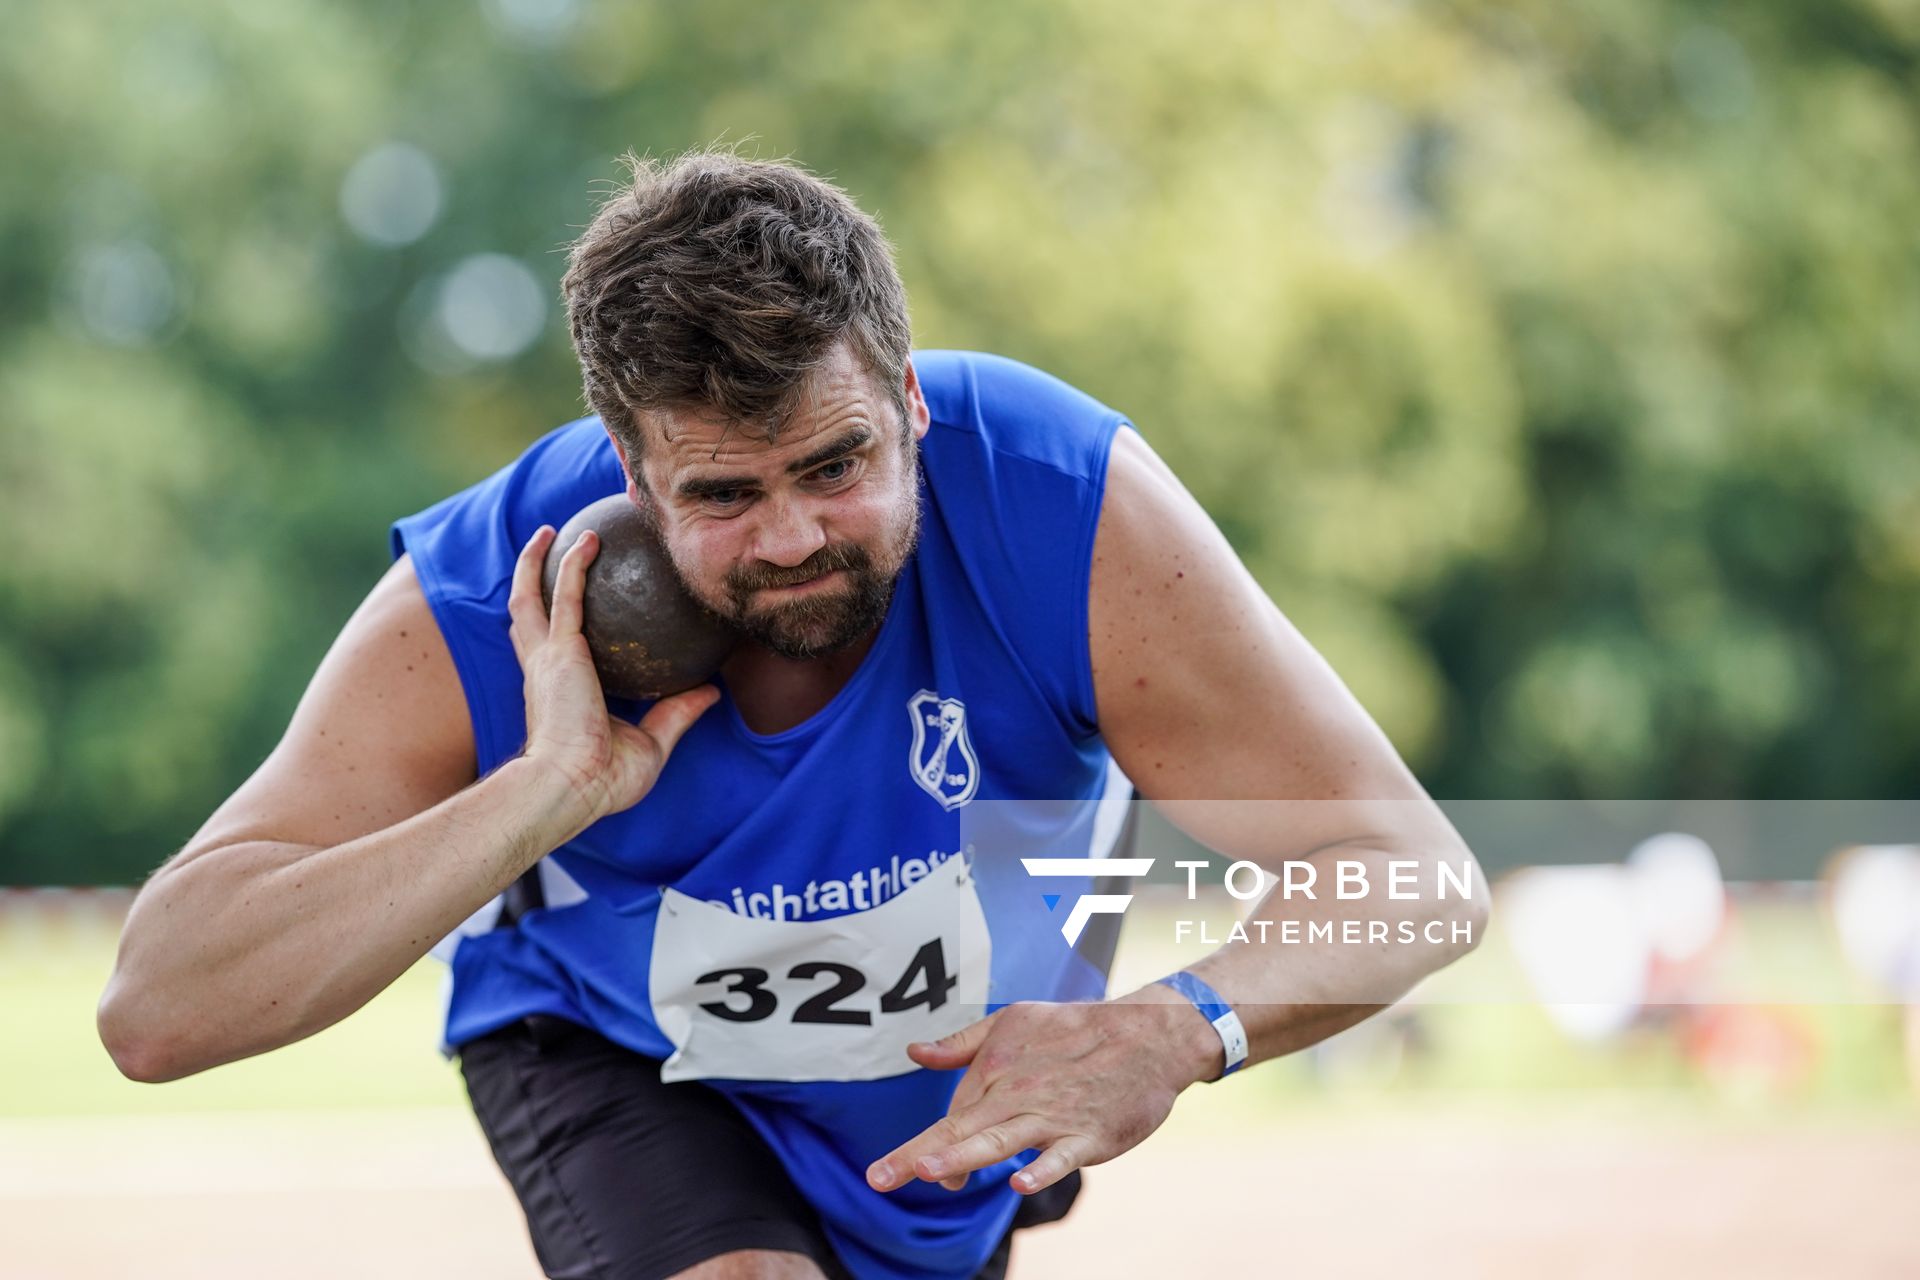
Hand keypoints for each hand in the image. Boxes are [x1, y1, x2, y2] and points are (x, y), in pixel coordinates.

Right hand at [508, 525, 718, 828]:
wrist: (571, 789)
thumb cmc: (603, 780)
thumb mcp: (652, 744)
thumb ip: (677, 714)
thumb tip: (712, 692)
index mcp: (556, 693)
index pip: (548, 651)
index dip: (549, 628)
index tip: (563, 608)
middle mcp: (542, 671)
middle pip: (525, 616)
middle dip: (529, 583)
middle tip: (545, 554)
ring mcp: (546, 659)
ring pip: (529, 597)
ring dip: (536, 562)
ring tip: (553, 532)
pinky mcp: (560, 652)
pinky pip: (568, 595)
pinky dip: (575, 564)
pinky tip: (590, 539)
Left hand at [865, 994, 1220, 1196]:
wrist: (1148, 1035)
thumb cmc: (1076, 1029)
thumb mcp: (1013, 1021)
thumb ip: (962, 1044)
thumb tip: (913, 1053)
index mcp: (997, 1070)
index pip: (952, 1114)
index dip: (925, 1144)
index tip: (899, 1171)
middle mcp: (1018, 1094)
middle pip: (961, 1129)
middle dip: (917, 1156)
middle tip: (877, 1180)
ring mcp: (1054, 1116)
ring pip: (1001, 1140)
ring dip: (964, 1155)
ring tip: (929, 1171)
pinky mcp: (1089, 1136)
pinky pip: (1061, 1156)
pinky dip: (1041, 1168)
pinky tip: (1019, 1183)